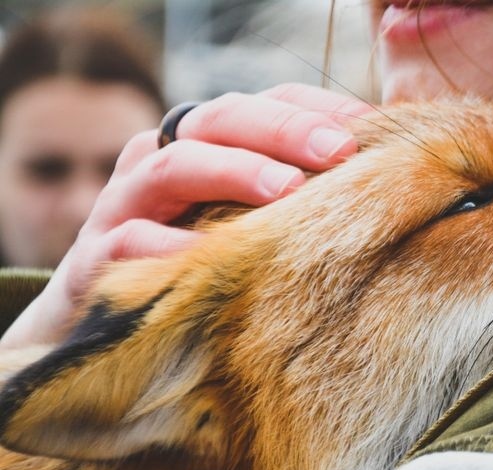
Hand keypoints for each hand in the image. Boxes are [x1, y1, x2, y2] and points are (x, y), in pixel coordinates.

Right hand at [0, 84, 372, 348]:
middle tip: (340, 152)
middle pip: (219, 120)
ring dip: (233, 171)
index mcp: (205, 145)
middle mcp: (162, 159)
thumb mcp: (247, 225)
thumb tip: (382, 190)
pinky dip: (172, 247)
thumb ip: (295, 201)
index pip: (263, 103)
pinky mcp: (95, 257)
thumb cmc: (199, 268)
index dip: (314, 108)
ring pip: (172, 166)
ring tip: (287, 190)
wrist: (110, 327)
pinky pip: (130, 241)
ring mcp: (124, 203)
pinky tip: (215, 258)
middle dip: (283, 130)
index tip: (369, 126)